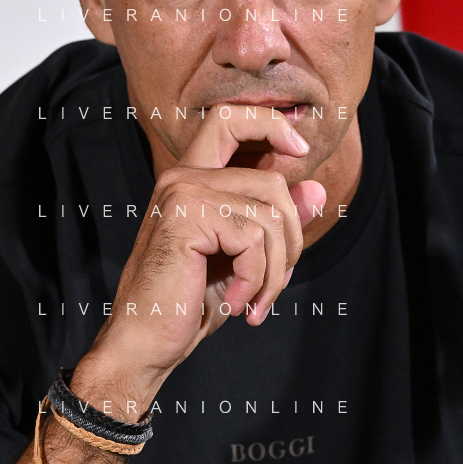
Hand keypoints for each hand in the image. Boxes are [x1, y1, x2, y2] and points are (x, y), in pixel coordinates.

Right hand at [71, 104, 325, 415]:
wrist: (146, 343)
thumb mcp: (244, 259)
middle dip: (291, 239)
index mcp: (192, 179)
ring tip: (254, 301)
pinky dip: (256, 280)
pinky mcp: (185, 216)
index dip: (270, 123)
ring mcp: (182, 192)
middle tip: (276, 283)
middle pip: (272, 183)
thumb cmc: (189, 303)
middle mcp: (183, 176)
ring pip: (270, 217)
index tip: (299, 149)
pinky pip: (254, 240)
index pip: (229, 119)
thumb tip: (316, 189)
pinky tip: (235, 302)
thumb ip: (275, 221)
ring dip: (274, 271)